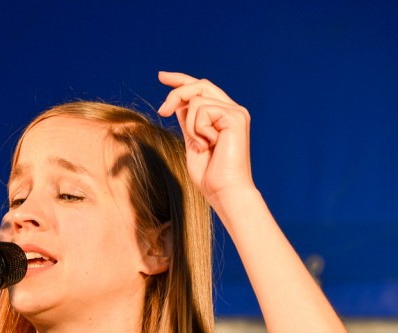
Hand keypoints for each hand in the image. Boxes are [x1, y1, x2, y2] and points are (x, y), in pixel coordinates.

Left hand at [156, 72, 254, 207]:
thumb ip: (189, 121)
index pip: (201, 89)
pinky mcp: (235, 116)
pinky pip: (202, 110)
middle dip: (175, 94)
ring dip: (190, 126)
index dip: (180, 80)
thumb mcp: (192, 142)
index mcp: (223, 115)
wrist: (224, 192)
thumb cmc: (209, 175)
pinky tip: (210, 145)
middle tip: (162, 112)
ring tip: (202, 146)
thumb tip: (178, 103)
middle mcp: (232, 110)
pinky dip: (197, 129)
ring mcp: (236, 112)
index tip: (161, 76)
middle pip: (198, 86)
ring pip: (195, 101)